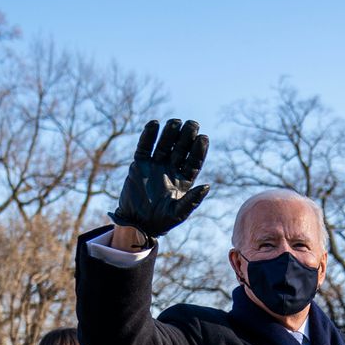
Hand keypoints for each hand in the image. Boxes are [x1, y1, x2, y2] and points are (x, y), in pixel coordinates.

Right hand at [110, 118, 210, 238]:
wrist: (136, 223)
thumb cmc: (160, 221)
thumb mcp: (178, 213)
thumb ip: (192, 200)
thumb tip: (207, 186)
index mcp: (184, 180)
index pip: (194, 161)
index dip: (199, 149)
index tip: (203, 137)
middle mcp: (171, 169)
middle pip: (181, 148)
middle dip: (187, 136)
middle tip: (192, 124)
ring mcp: (155, 165)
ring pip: (164, 144)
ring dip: (170, 133)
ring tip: (175, 122)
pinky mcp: (140, 164)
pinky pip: (145, 147)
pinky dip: (148, 136)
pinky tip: (154, 124)